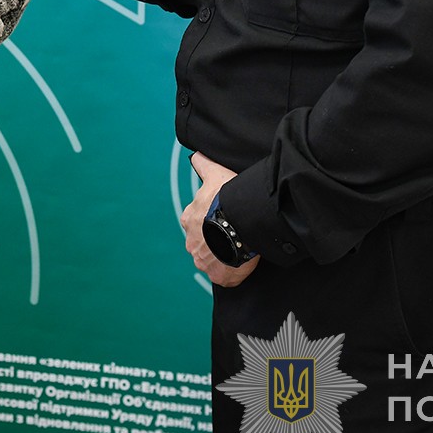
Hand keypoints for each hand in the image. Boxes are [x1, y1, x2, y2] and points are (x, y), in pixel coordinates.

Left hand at [183, 152, 258, 287]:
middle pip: (203, 243)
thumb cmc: (227, 199)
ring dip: (223, 257)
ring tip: (240, 249)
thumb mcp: (215, 174)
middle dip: (215, 241)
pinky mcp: (218, 276)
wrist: (239, 223)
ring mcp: (203, 261)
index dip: (209, 222)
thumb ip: (204, 165)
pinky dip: (233, 273)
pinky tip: (242, 264)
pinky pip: (224, 277)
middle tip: (234, 235)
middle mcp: (192, 242)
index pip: (197, 222)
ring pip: (212, 260)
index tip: (223, 220)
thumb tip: (197, 155)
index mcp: (190, 219)